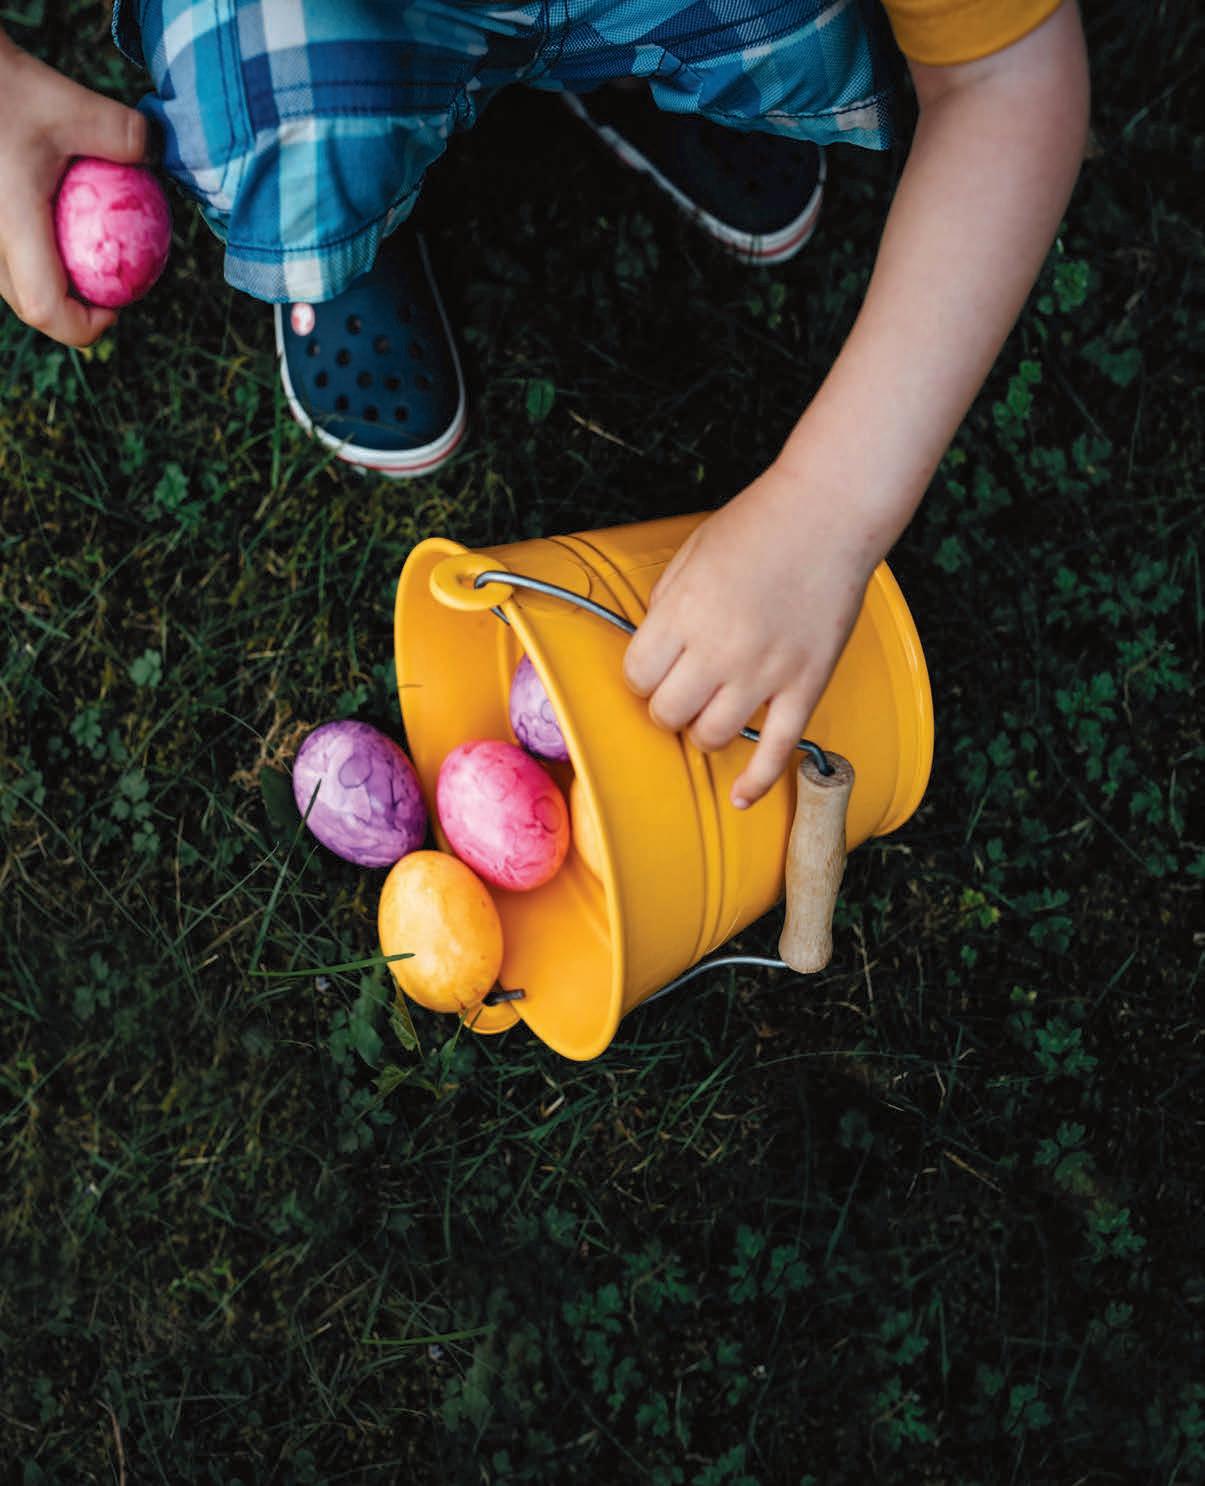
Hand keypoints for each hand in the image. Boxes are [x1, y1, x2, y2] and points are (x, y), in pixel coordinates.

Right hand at [0, 34, 148, 345]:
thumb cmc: (2, 85)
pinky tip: (57, 226)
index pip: (45, 309)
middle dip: (73, 310)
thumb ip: (125, 134)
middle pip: (29, 305)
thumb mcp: (69, 103)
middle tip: (109, 286)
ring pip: (13, 283)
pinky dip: (34, 255)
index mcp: (11, 226)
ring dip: (52, 283)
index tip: (115, 310)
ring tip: (86, 258)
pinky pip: (3, 257)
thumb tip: (161, 154)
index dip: (84, 327)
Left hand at [623, 463, 879, 808]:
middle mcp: (721, 648)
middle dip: (667, 708)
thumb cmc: (757, 524)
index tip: (654, 671)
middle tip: (681, 692)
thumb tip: (654, 652)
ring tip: (712, 713)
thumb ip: (666, 607)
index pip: (638, 678)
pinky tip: (742, 796)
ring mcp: (766, 671)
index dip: (641, 679)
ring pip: (714, 738)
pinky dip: (757, 780)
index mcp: (684, 613)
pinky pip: (778, 748)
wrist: (829, 511)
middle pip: (669, 714)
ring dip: (705, 732)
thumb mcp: (689, 555)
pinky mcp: (807, 684)